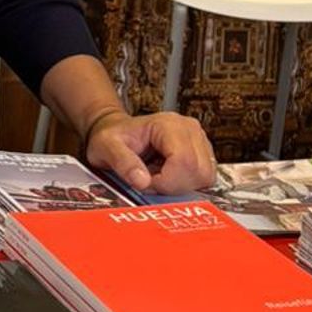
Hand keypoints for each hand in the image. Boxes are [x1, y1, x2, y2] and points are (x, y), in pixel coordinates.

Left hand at [82, 108, 215, 195]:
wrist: (115, 131)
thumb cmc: (112, 136)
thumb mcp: (106, 147)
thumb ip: (122, 162)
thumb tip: (142, 181)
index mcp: (168, 125)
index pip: (185, 161)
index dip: (166, 181)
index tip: (146, 182)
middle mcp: (189, 129)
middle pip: (199, 172)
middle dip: (173, 186)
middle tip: (150, 180)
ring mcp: (199, 140)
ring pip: (205, 178)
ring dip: (180, 186)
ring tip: (157, 176)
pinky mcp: (202, 153)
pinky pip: (203, 179)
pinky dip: (185, 184)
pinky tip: (166, 176)